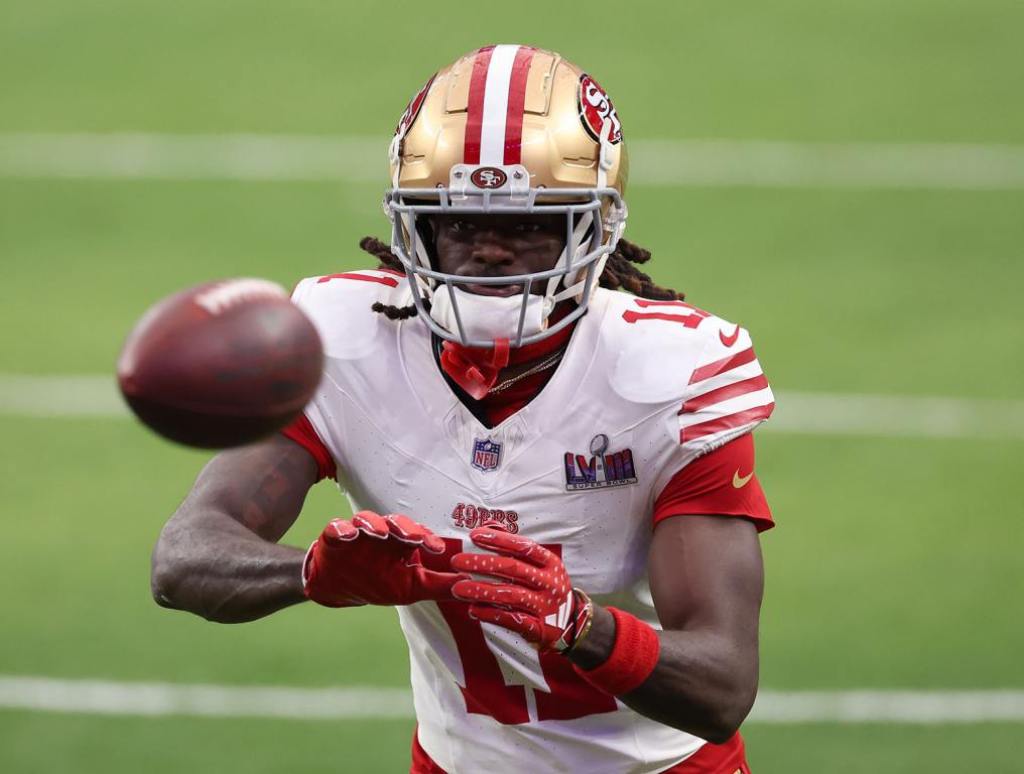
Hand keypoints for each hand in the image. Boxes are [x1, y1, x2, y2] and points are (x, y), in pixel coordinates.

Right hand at [303, 511, 465, 606]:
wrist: (339, 588)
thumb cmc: (379, 583)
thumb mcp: (412, 588)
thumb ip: (440, 586)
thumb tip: (472, 587)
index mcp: (402, 543)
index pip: (418, 535)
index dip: (428, 539)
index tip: (437, 548)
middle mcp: (383, 533)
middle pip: (396, 522)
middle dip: (405, 527)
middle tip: (412, 538)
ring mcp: (359, 533)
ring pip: (368, 520)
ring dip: (374, 524)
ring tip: (380, 533)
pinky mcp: (334, 537)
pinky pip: (337, 528)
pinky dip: (341, 529)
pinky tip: (348, 534)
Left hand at [451, 527, 591, 652]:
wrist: (571, 624)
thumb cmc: (548, 587)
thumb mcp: (542, 566)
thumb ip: (516, 548)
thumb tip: (489, 526)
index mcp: (550, 563)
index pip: (523, 547)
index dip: (498, 540)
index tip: (474, 535)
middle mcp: (549, 582)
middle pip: (512, 569)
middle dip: (482, 564)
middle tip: (457, 561)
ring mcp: (544, 606)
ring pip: (509, 595)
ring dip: (481, 591)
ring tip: (457, 588)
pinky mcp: (538, 627)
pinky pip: (511, 620)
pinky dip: (490, 614)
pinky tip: (472, 610)